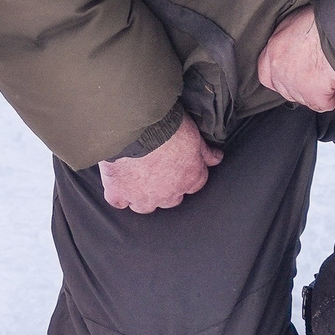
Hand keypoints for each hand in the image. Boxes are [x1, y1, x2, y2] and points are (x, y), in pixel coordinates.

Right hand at [99, 114, 220, 213]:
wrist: (137, 128)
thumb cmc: (169, 129)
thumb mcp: (195, 137)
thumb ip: (206, 152)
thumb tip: (216, 158)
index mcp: (189, 179)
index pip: (195, 185)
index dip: (189, 175)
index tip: (183, 168)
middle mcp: (167, 194)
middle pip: (170, 200)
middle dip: (167, 189)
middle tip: (160, 173)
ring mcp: (141, 196)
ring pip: (145, 206)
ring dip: (144, 197)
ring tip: (140, 182)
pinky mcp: (118, 192)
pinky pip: (118, 202)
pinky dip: (119, 195)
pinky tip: (120, 187)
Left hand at [257, 5, 334, 112]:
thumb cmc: (321, 20)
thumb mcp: (294, 22)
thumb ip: (287, 41)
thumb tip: (294, 48)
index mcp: (273, 50)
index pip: (267, 75)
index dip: (283, 77)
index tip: (296, 74)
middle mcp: (279, 69)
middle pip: (286, 91)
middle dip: (302, 86)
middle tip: (318, 74)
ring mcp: (294, 84)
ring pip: (305, 99)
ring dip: (319, 91)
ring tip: (331, 74)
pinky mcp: (313, 93)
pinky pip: (323, 105)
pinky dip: (333, 97)